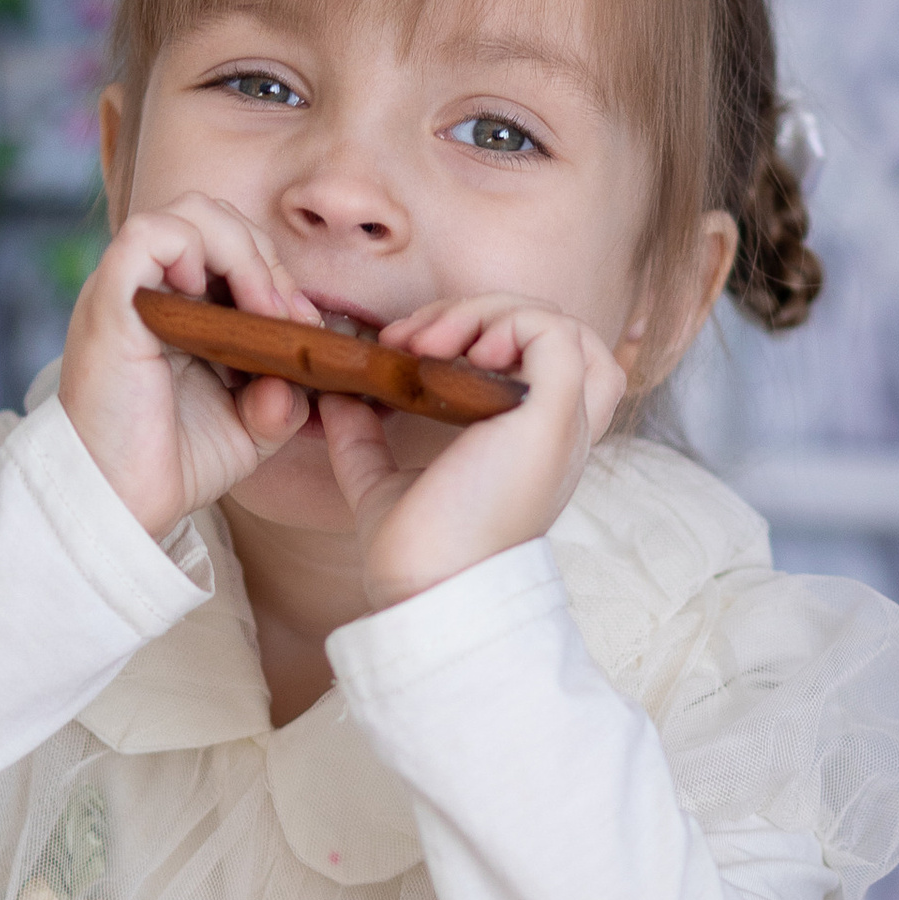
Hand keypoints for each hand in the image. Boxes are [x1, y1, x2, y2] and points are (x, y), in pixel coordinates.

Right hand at [60, 198, 318, 540]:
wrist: (122, 499)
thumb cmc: (174, 462)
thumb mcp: (249, 426)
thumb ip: (283, 395)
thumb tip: (304, 368)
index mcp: (179, 309)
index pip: (233, 247)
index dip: (276, 273)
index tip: (304, 325)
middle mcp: (152, 290)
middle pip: (217, 217)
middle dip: (267, 258)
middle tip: (287, 316)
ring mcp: (128, 290)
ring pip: (189, 212)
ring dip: (241, 250)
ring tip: (260, 307)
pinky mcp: (111, 300)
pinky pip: (148, 234)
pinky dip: (192, 250)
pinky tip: (212, 301)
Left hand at [315, 295, 625, 608]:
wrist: (426, 586)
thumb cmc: (413, 553)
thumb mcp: (380, 482)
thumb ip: (363, 440)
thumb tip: (336, 397)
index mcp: (529, 443)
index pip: (544, 360)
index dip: (485, 333)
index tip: (410, 349)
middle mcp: (558, 431)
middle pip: (550, 331)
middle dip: (474, 314)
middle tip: (410, 339)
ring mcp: (562, 423)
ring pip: (559, 323)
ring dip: (492, 313)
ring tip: (433, 342)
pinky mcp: (554, 416)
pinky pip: (555, 333)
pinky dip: (506, 323)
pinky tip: (459, 351)